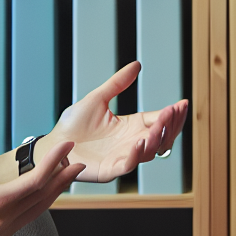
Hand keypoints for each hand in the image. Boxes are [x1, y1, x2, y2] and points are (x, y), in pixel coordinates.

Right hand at [0, 139, 83, 235]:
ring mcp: (2, 231)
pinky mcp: (0, 235)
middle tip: (77, 159)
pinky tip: (44, 189)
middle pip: (43, 197)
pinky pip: (30, 216)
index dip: (54, 163)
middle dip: (63, 177)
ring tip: (67, 171)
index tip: (66, 147)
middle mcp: (2, 221)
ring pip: (39, 208)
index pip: (34, 182)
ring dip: (55, 190)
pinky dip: (42, 200)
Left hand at [41, 61, 188, 182]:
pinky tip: (141, 142)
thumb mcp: (97, 98)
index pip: (157, 120)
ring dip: (158, 139)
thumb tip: (136, 65)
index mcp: (130, 126)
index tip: (181, 104)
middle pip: (160, 137)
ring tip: (162, 124)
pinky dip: (137, 155)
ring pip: (149, 152)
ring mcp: (122, 157)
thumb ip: (117, 84)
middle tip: (176, 111)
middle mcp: (130, 143)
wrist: (53, 144)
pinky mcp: (110, 170)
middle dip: (171, 125)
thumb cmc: (73, 124)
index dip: (171, 114)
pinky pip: (128, 164)